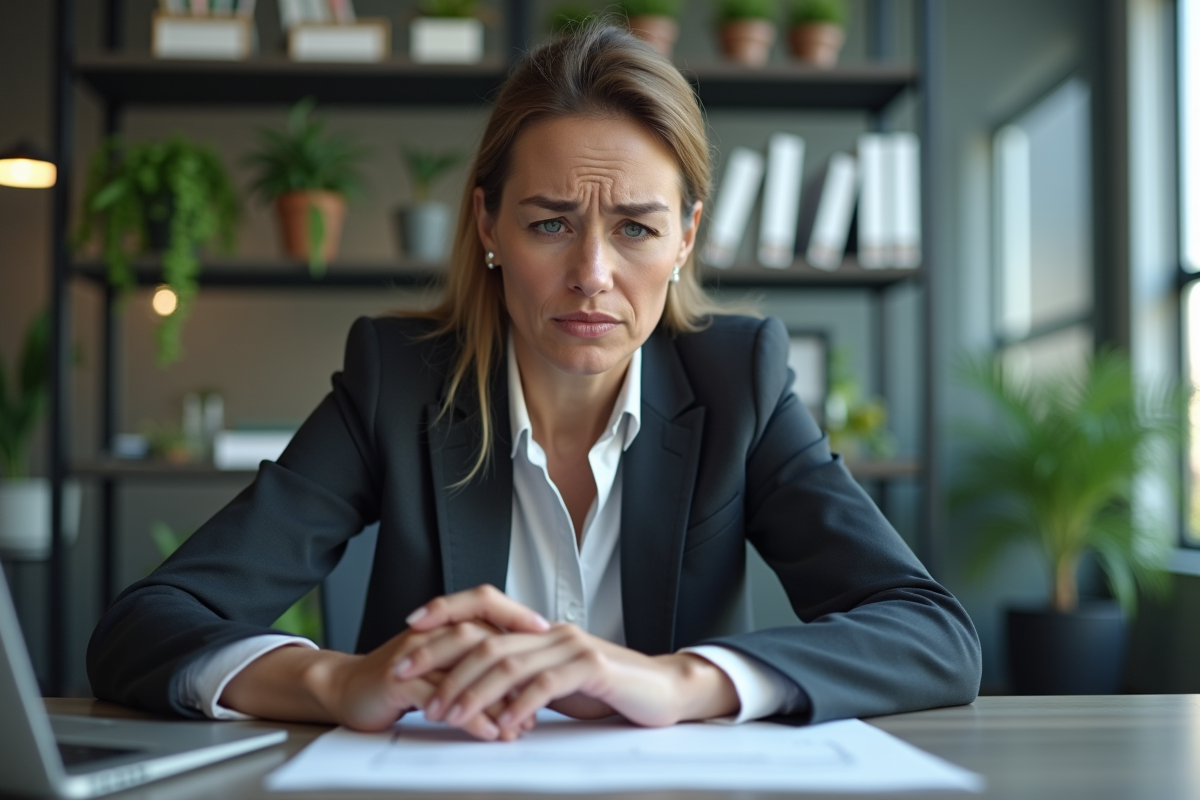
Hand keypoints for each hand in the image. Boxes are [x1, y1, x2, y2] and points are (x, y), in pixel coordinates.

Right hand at [220, 584, 548, 735]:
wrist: (346, 689)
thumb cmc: (399, 680)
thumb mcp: (444, 669)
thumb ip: (481, 669)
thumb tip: (527, 686)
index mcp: (447, 625)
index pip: (489, 605)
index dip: (520, 614)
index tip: (554, 633)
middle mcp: (434, 633)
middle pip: (484, 637)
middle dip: (517, 667)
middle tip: (545, 694)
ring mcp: (416, 653)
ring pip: (466, 665)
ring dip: (497, 696)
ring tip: (520, 721)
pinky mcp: (399, 679)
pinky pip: (440, 694)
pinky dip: (467, 715)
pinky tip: (487, 730)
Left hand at [402, 623, 739, 740]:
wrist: (662, 691)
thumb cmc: (608, 690)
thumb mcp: (554, 682)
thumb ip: (521, 680)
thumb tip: (479, 692)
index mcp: (538, 631)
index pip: (482, 612)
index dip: (444, 615)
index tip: (408, 631)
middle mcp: (550, 631)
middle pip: (484, 639)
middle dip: (439, 661)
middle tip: (407, 681)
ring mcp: (571, 646)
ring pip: (508, 662)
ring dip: (471, 691)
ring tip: (446, 714)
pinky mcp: (592, 667)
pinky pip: (545, 684)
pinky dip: (518, 706)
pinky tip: (501, 726)